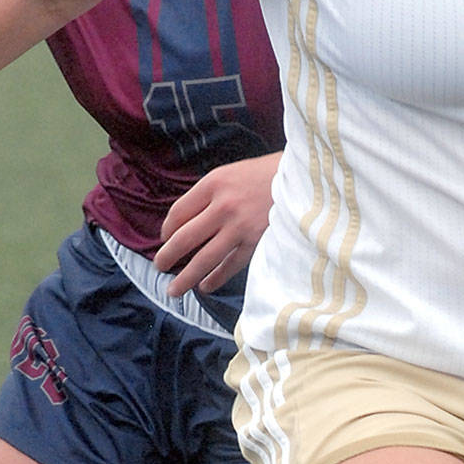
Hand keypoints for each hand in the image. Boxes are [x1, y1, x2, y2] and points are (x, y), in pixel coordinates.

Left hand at [154, 153, 279, 295]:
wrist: (304, 178)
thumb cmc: (266, 174)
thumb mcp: (232, 173)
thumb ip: (210, 195)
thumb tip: (187, 222)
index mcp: (213, 184)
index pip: (178, 213)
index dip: (167, 230)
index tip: (165, 239)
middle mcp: (223, 206)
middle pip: (185, 238)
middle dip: (167, 256)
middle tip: (160, 266)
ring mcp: (240, 227)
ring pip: (204, 258)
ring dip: (185, 277)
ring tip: (174, 290)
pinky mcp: (256, 242)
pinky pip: (230, 266)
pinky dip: (215, 278)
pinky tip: (205, 286)